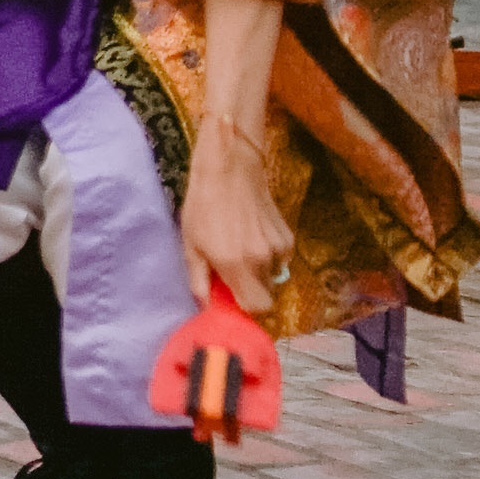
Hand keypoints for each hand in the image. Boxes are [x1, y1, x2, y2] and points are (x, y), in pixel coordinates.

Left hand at [180, 122, 290, 314]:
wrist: (229, 169)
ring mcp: (279, 249)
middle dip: (250, 291)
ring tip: (239, 248)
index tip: (232, 298)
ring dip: (258, 272)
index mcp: (236, 265)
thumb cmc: (203, 205)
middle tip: (231, 273)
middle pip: (266, 296)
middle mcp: (262, 261)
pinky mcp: (288, 237)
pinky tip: (252, 237)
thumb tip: (205, 304)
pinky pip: (280, 260)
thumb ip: (199, 279)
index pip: (257, 309)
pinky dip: (268, 257)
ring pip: (272, 277)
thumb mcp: (191, 243)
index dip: (245, 308)